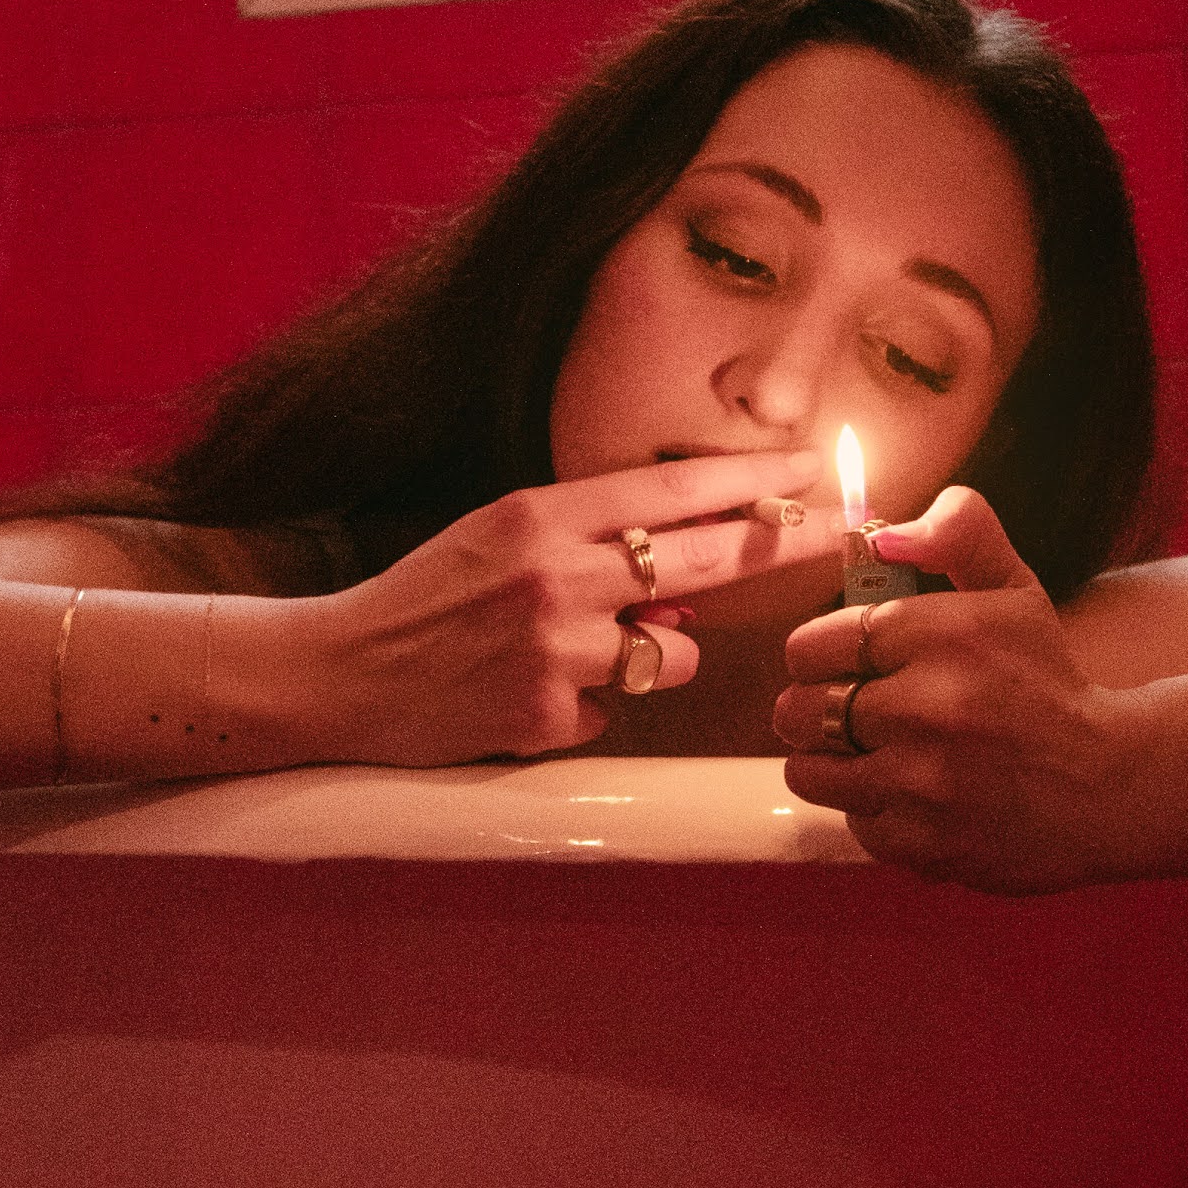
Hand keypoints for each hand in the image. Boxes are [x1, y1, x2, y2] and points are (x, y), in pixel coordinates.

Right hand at [313, 454, 825, 761]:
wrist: (341, 672)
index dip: (755, 482)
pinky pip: (617, 710)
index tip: (815, 471)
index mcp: (543, 515)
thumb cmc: (425, 596)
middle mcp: (558, 575)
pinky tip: (528, 692)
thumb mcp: (500, 536)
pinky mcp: (548, 715)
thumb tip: (684, 581)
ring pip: (676, 654)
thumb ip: (590, 543)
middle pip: (707, 560)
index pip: (675, 489)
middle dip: (785, 543)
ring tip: (574, 651)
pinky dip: (590, 704)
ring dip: (656, 655)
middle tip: (846, 531)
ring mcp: (557, 649)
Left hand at [775, 486, 1187, 888]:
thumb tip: (883, 534)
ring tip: (880, 755)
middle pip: (798, 708)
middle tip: (855, 713)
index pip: (813, 645)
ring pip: (811, 770)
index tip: (844, 665)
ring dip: (834, 764)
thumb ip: (959, 534)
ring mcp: (925, 781)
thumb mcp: (1015, 592)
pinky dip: (877, 813)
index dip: (820, 656)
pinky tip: (919, 797)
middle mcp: (930, 705)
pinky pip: (854, 822)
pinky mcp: (925, 841)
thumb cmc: (1049, 684)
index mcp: (944, 632)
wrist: (1111, 787)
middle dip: (816, 709)